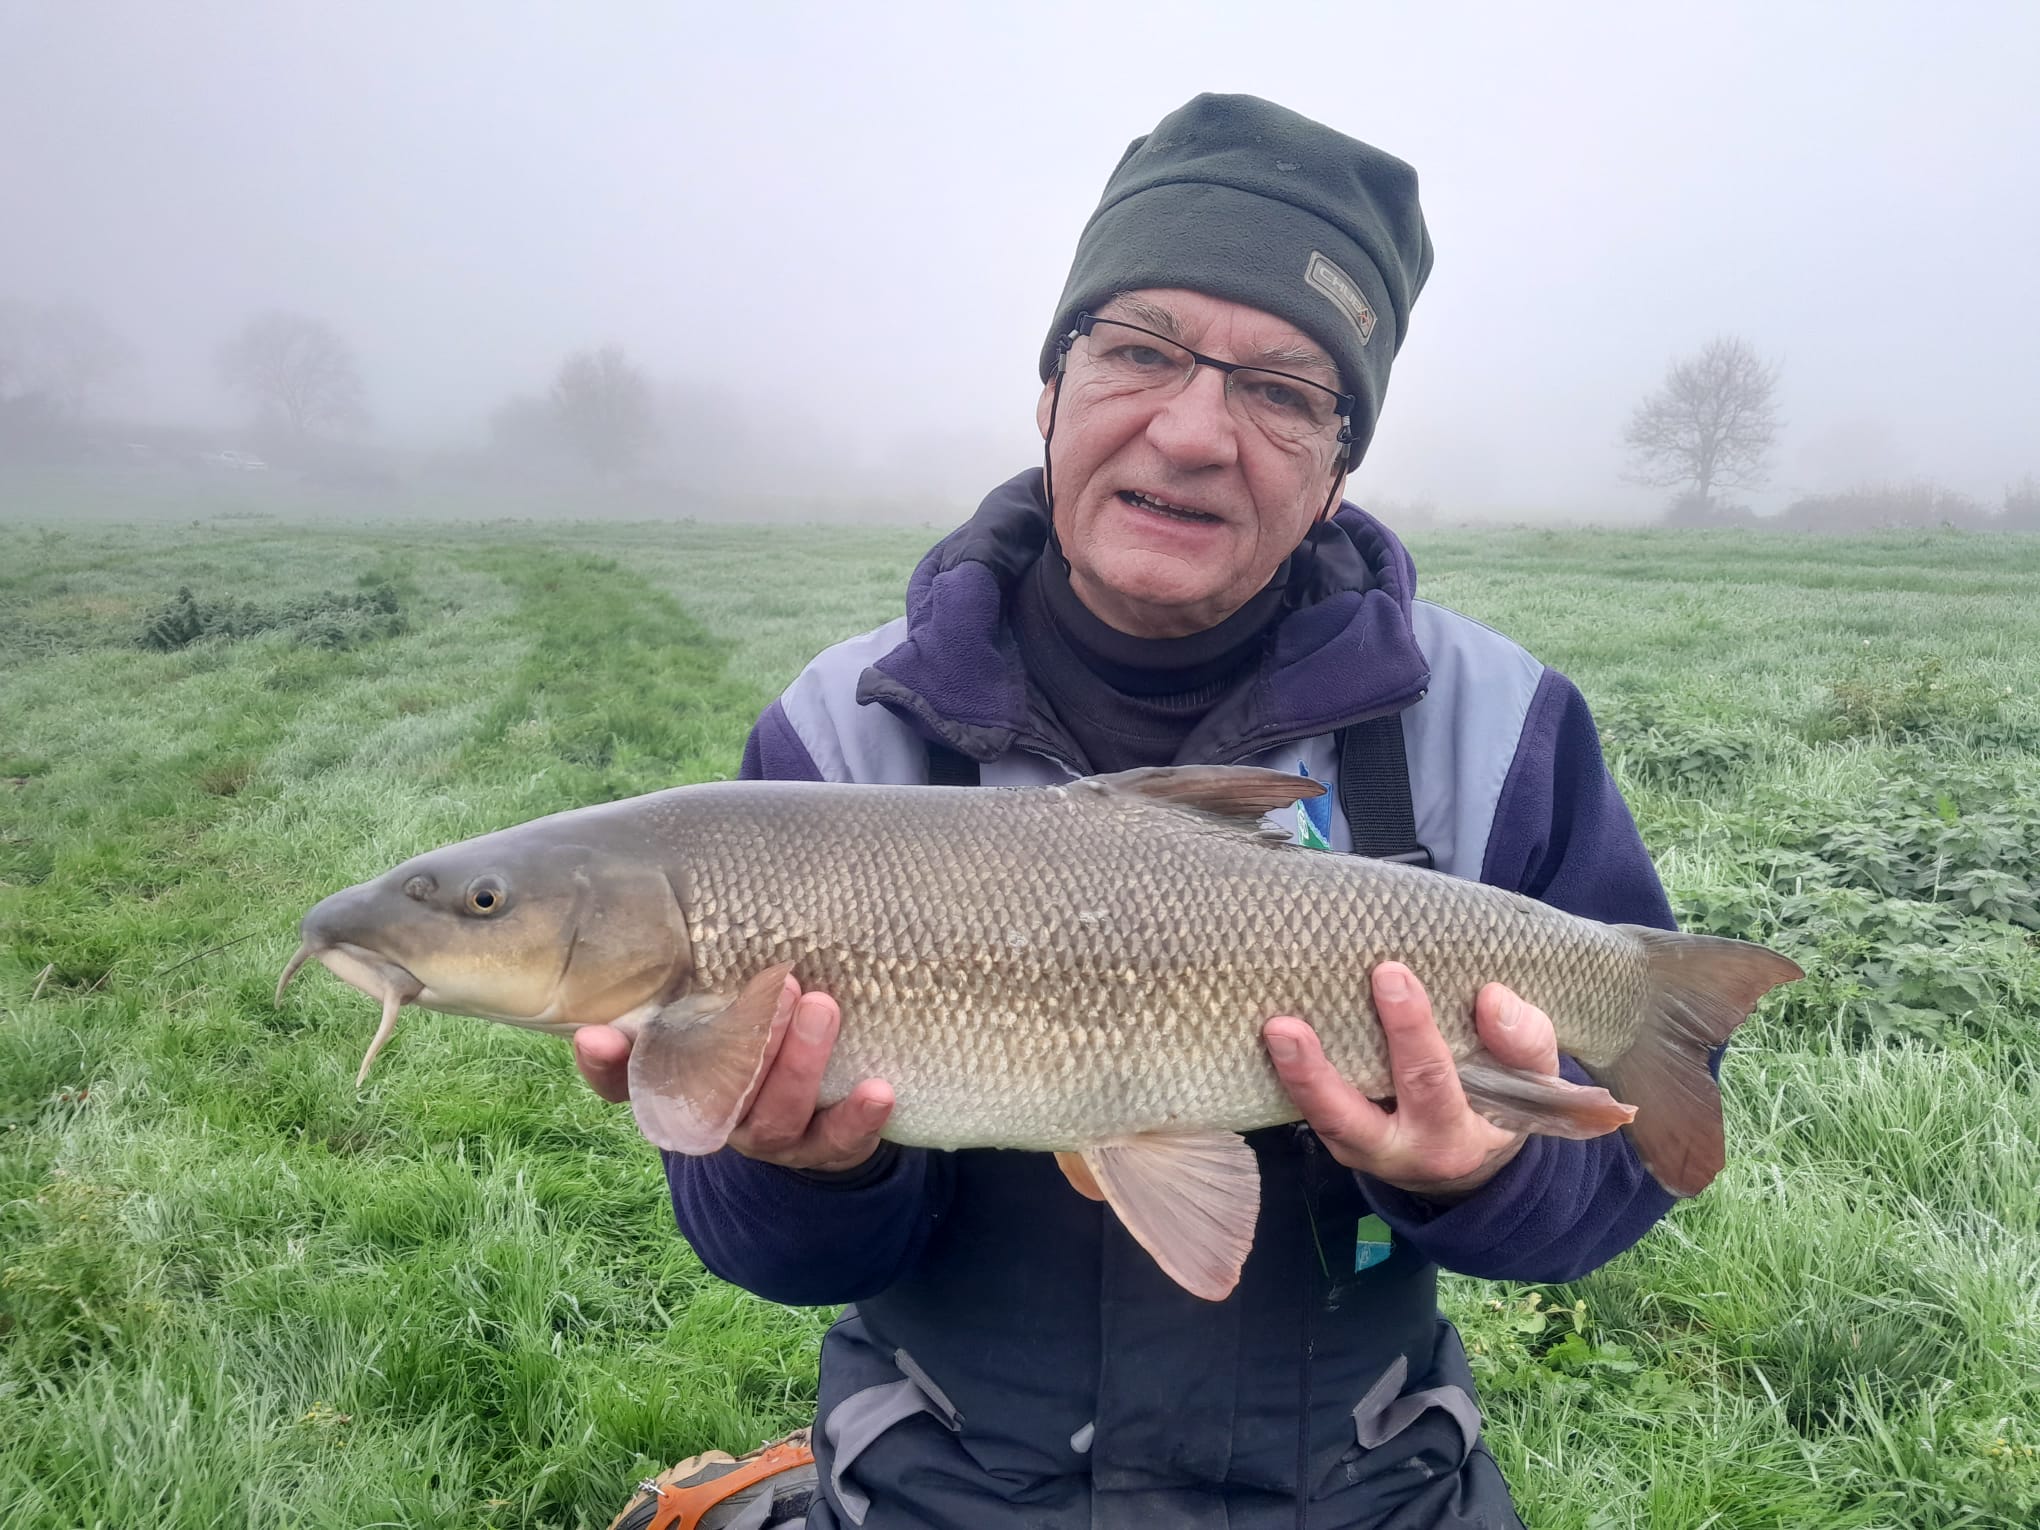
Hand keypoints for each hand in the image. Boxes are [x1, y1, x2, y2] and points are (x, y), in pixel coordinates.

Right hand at [572, 980, 895, 1172]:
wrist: (819, 1112)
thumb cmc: (760, 1034)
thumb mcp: (726, 1002)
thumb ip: (707, 968)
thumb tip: (700, 882)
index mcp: (676, 1080)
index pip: (624, 1079)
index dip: (606, 1062)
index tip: (593, 1033)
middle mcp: (714, 1114)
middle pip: (712, 1090)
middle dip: (742, 1039)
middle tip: (777, 983)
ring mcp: (767, 1138)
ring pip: (773, 1115)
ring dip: (798, 1063)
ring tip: (823, 1008)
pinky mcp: (820, 1152)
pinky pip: (835, 1144)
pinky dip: (856, 1118)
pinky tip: (879, 1090)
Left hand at [1263, 963, 1558, 1199]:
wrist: (1471, 1160)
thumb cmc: (1499, 1101)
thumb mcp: (1532, 1083)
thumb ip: (1524, 1042)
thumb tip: (1492, 998)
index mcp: (1455, 1137)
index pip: (1431, 1082)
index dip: (1410, 1030)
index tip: (1391, 972)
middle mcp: (1400, 1152)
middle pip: (1356, 1114)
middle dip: (1324, 1068)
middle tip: (1291, 1021)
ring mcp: (1361, 1149)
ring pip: (1323, 1119)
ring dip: (1296, 1076)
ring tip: (1274, 1030)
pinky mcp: (1338, 1139)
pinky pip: (1312, 1111)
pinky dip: (1290, 1077)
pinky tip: (1272, 1035)